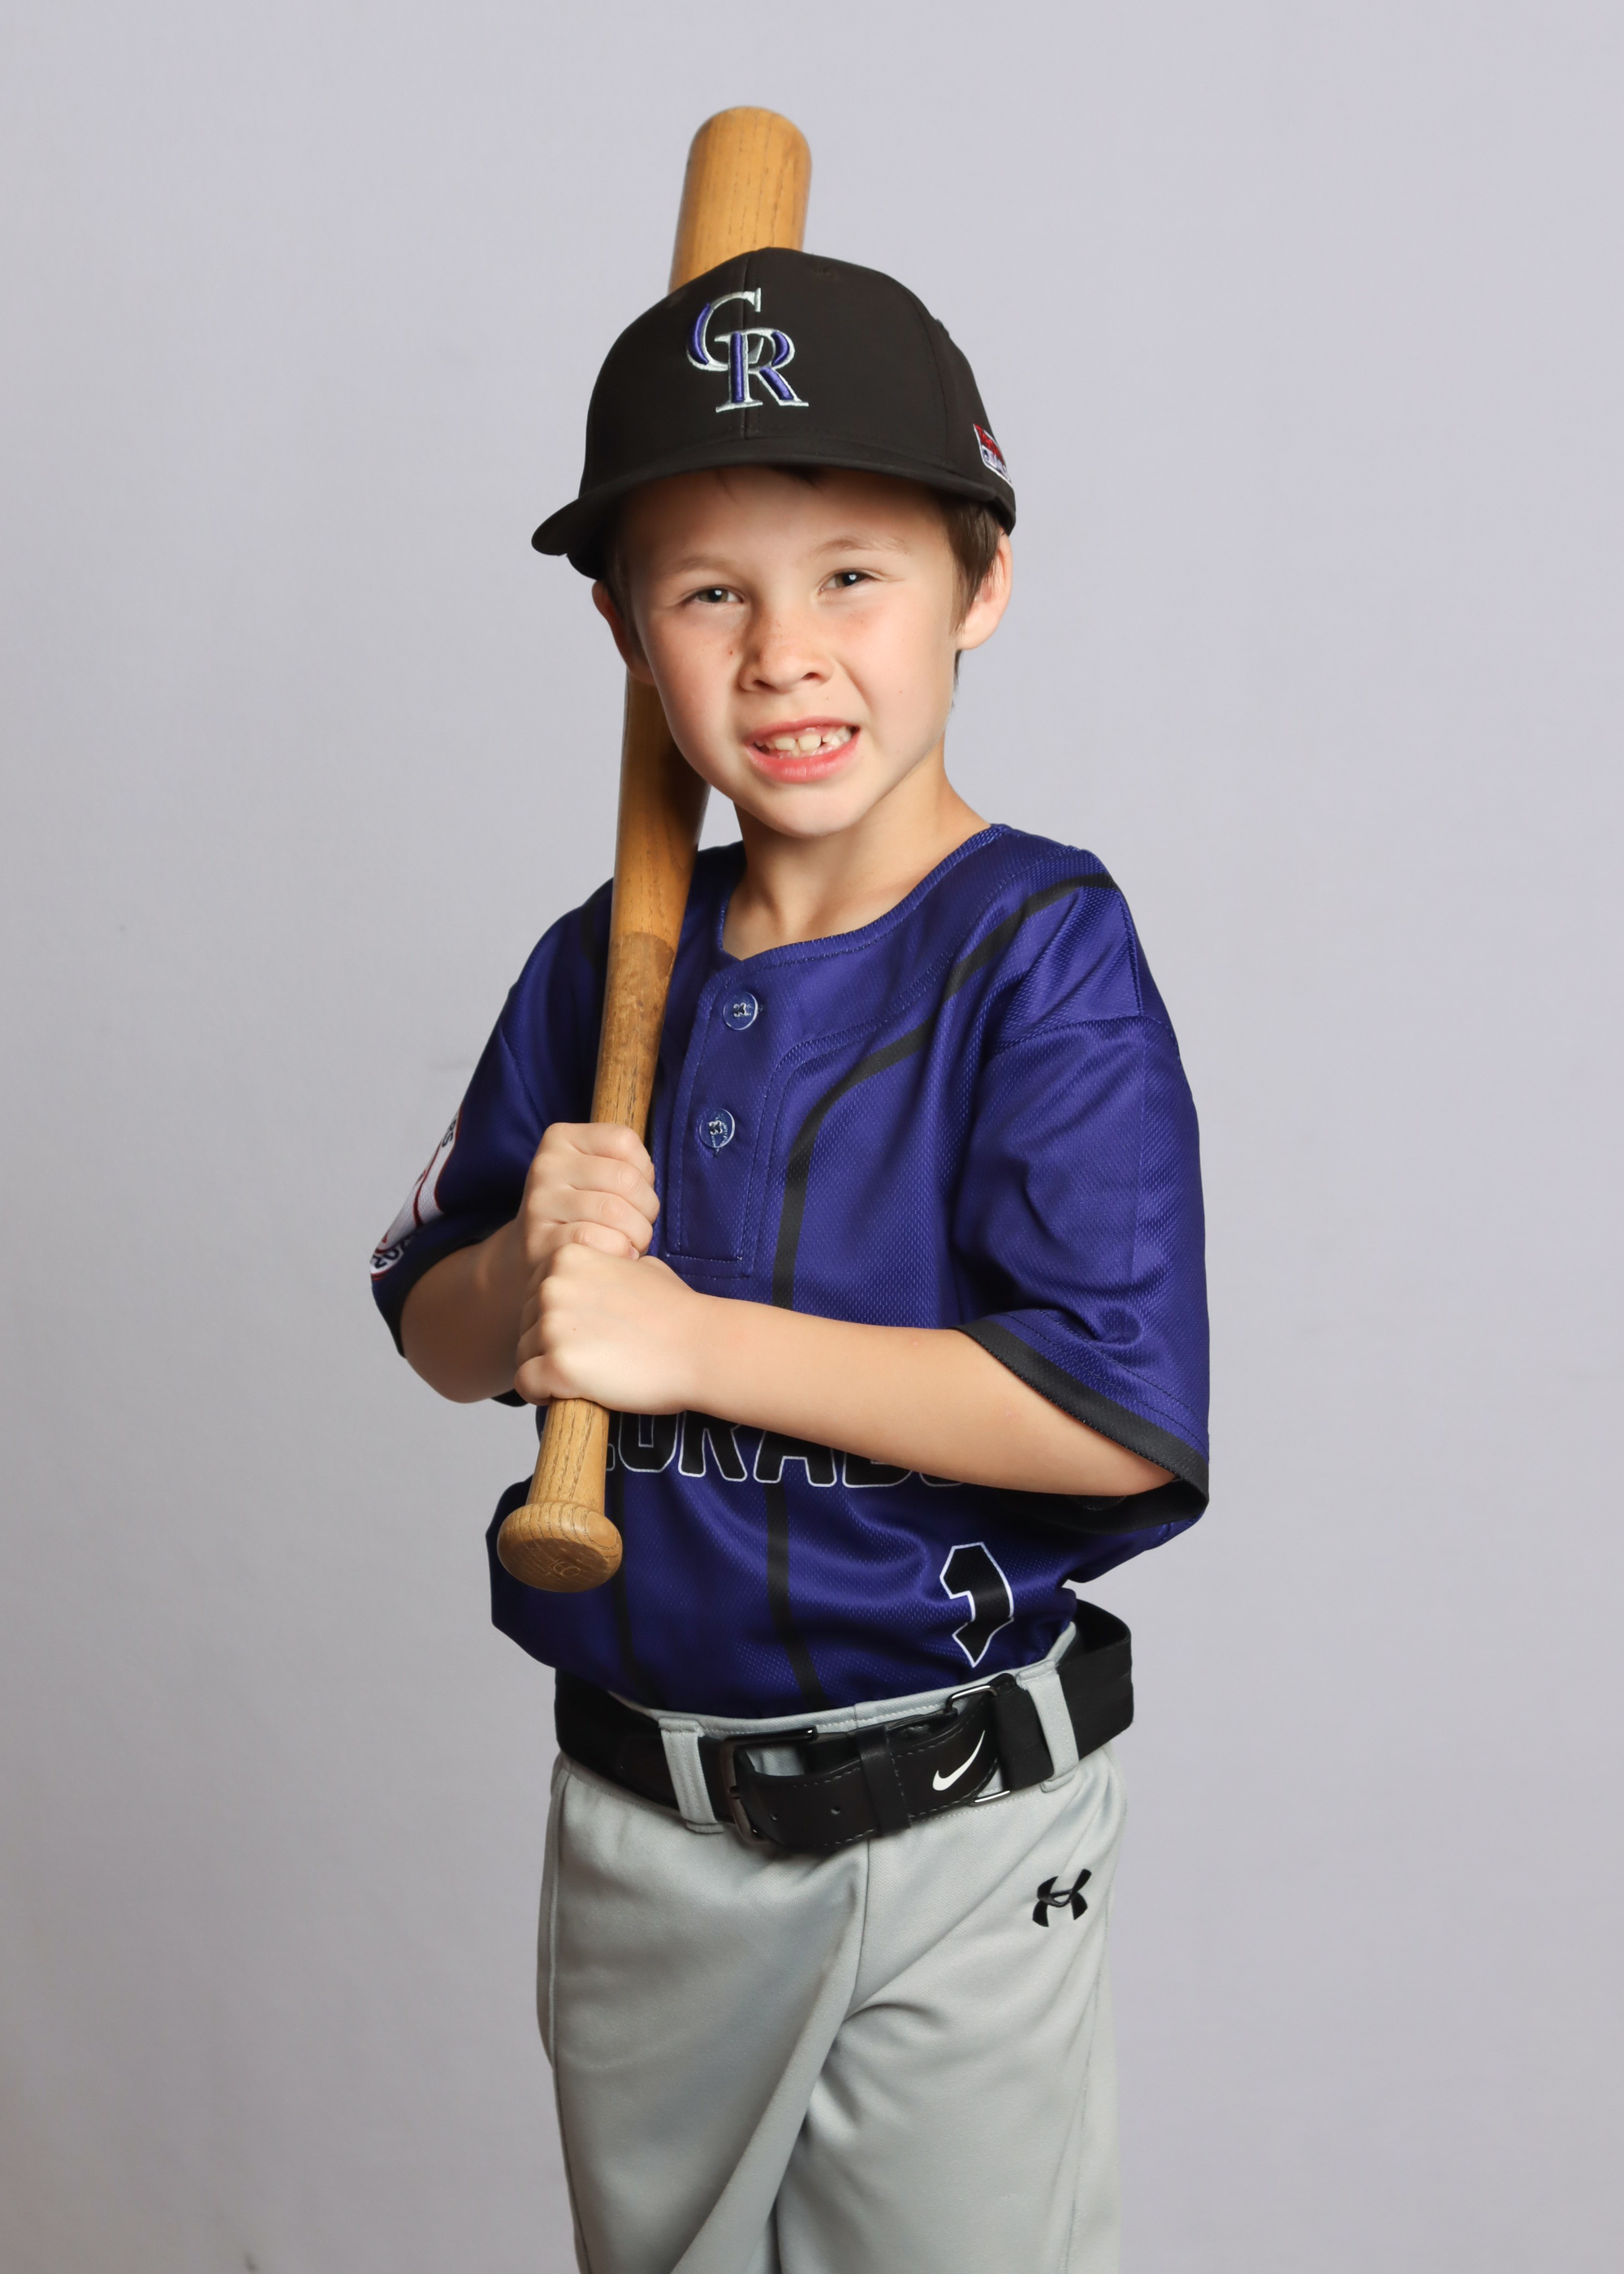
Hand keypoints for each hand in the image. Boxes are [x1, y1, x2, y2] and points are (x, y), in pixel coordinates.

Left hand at [513, 1244, 708, 1414]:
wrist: (701, 1347)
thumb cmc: (677, 1312)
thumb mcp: (641, 1267)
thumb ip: (606, 1269)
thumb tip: (599, 1280)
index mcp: (567, 1257)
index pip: (535, 1294)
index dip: (557, 1317)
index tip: (584, 1332)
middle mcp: (551, 1286)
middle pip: (525, 1324)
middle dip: (549, 1344)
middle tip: (590, 1358)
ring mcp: (552, 1326)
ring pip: (522, 1355)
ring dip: (547, 1369)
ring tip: (586, 1376)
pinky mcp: (557, 1366)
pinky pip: (526, 1384)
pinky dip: (542, 1393)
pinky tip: (569, 1394)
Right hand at [517, 1122, 658, 1282]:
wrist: (534, 1253)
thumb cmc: (580, 1213)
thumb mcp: (596, 1175)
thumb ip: (624, 1166)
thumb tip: (648, 1186)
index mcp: (561, 1138)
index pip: (624, 1141)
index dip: (644, 1173)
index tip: (635, 1194)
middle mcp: (546, 1165)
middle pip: (626, 1178)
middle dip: (647, 1209)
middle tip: (640, 1226)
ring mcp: (539, 1202)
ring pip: (614, 1211)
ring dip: (637, 1235)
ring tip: (631, 1244)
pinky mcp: (539, 1239)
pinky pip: (595, 1240)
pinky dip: (617, 1252)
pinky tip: (614, 1256)